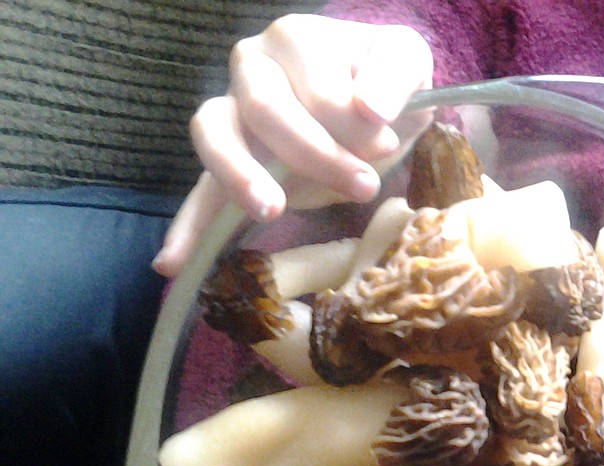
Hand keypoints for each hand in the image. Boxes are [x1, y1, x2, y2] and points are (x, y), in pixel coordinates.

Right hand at [153, 14, 432, 276]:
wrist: (376, 105)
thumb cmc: (386, 82)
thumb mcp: (406, 62)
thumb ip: (395, 75)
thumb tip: (371, 110)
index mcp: (295, 40)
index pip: (315, 88)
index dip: (352, 123)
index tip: (386, 145)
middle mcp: (253, 67)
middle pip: (265, 109)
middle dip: (317, 155)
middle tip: (364, 187)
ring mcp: (233, 113)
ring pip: (214, 135)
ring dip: (240, 175)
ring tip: (272, 210)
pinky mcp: (231, 161)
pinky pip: (199, 190)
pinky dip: (187, 226)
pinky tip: (172, 262)